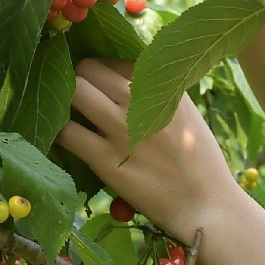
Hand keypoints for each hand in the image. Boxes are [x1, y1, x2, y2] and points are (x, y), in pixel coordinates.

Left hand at [56, 57, 243, 239]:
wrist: (205, 204)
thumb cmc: (199, 161)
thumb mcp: (185, 113)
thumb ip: (156, 92)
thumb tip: (121, 79)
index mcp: (161, 85)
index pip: (113, 61)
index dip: (100, 72)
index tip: (97, 86)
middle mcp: (139, 100)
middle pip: (87, 69)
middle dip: (78, 80)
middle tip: (78, 100)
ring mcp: (121, 128)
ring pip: (74, 92)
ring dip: (64, 101)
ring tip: (66, 115)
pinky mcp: (105, 159)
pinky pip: (66, 133)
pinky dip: (58, 132)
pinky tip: (62, 138)